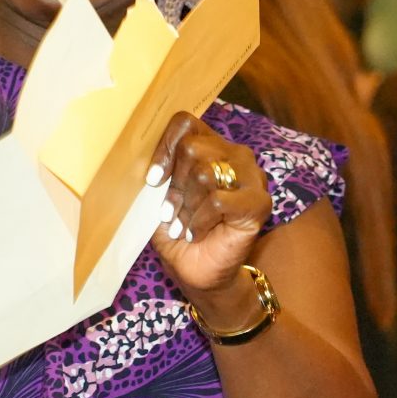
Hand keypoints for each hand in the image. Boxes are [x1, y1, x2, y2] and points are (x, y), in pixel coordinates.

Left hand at [148, 112, 274, 316]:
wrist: (201, 273)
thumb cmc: (180, 232)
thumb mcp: (160, 198)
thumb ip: (158, 172)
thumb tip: (137, 155)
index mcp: (212, 147)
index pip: (185, 124)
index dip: (164, 149)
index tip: (153, 181)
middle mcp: (235, 155)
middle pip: (192, 148)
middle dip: (175, 186)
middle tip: (171, 213)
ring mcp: (252, 177)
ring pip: (205, 173)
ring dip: (186, 207)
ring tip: (184, 226)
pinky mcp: (259, 202)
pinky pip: (217, 200)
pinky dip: (199, 221)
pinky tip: (197, 234)